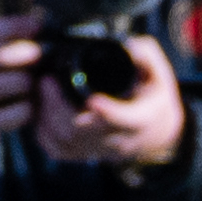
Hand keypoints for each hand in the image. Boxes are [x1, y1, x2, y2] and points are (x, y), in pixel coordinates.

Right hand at [0, 16, 44, 157]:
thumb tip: (34, 22)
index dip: (14, 25)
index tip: (38, 26)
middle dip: (25, 56)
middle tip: (40, 59)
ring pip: (10, 82)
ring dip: (28, 84)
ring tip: (30, 87)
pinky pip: (11, 113)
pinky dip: (26, 110)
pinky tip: (26, 109)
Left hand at [45, 56, 186, 168]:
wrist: (154, 133)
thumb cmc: (153, 99)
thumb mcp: (159, 75)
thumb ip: (147, 56)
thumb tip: (130, 46)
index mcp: (140, 119)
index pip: (124, 120)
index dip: (109, 112)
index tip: (94, 100)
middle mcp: (117, 139)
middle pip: (80, 132)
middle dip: (57, 106)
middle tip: (46, 79)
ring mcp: (97, 150)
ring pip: (63, 142)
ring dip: (45, 116)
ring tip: (41, 89)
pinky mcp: (83, 155)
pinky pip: (56, 149)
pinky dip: (42, 129)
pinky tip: (41, 108)